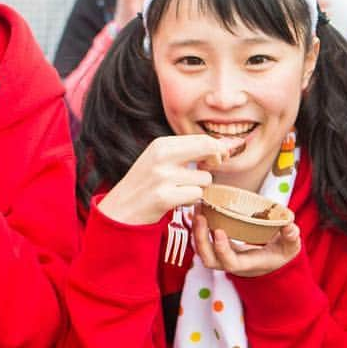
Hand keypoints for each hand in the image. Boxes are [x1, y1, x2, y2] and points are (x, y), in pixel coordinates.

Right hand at [98, 134, 232, 225]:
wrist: (122, 208)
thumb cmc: (146, 183)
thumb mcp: (161, 159)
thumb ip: (188, 151)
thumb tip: (224, 146)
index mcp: (162, 144)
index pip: (202, 138)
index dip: (218, 148)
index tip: (222, 156)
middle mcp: (162, 157)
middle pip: (208, 150)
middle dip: (216, 160)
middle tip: (209, 170)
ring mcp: (163, 177)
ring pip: (205, 178)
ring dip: (199, 187)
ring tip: (181, 190)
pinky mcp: (165, 197)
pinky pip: (196, 195)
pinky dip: (191, 199)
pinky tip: (177, 200)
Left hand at [191, 208, 300, 276]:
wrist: (274, 260)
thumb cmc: (281, 253)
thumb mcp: (291, 246)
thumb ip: (291, 236)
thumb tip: (289, 224)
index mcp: (248, 264)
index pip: (230, 263)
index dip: (222, 250)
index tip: (219, 231)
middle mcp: (232, 263)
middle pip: (209, 260)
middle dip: (201, 240)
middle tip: (200, 216)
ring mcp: (223, 256)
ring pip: (202, 251)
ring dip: (196, 232)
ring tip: (197, 209)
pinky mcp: (219, 247)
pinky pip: (204, 240)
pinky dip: (199, 227)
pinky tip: (200, 208)